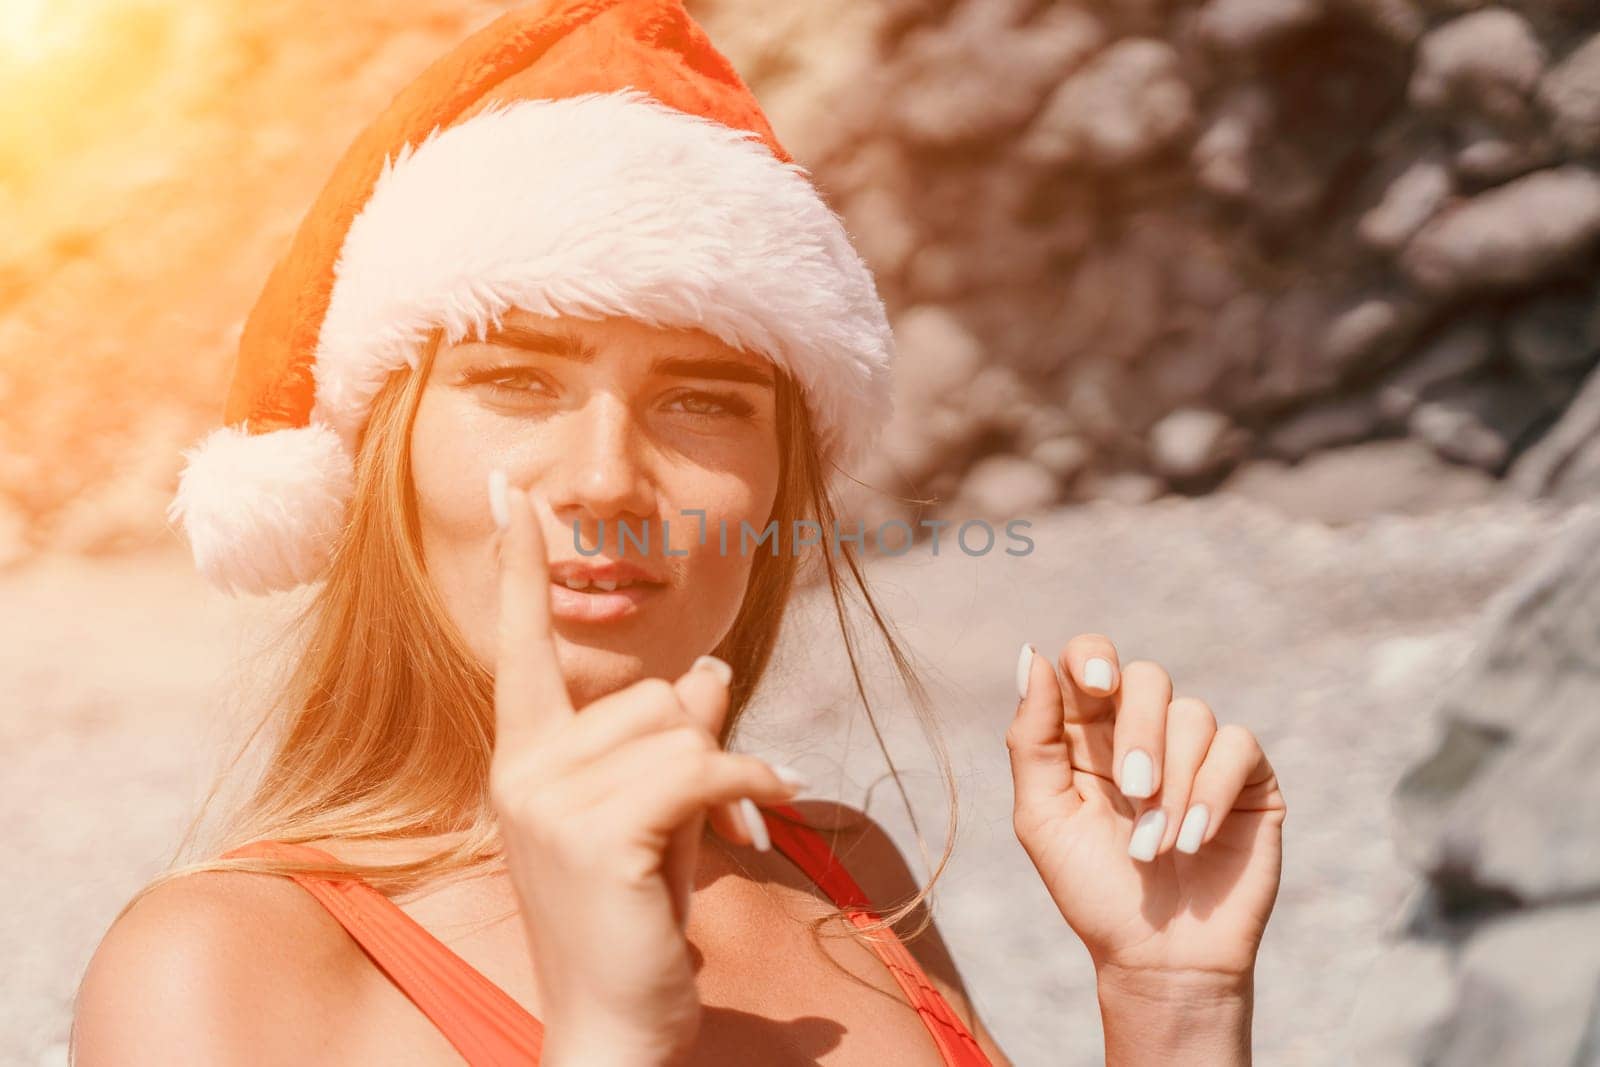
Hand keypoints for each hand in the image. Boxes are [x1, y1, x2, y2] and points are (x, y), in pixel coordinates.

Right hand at [487, 477, 801, 1063]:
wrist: (612, 1027)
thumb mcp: (654, 816)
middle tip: (700, 819)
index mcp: (523, 761)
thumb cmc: (631, 924)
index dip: (515, 570)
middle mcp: (524, 771)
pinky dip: (753, 789)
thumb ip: (671, 741)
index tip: (507, 492)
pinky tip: (767, 822)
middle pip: (649, 691)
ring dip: (722, 775)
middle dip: (694, 743)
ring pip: (680, 726)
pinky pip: (705, 767)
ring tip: (712, 841)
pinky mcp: (600, 833)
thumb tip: (708, 668)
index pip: (517, 648)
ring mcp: (552, 801)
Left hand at [1006, 635, 1285, 990]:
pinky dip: (1211, 792)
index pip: (1091, 658)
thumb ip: (1031, 738)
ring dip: (1173, 784)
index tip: (1096, 687)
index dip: (1094, 657)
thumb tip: (1031, 656)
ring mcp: (1198, 751)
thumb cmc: (1093, 890)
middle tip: (1132, 793)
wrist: (1158, 958)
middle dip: (1139, 734)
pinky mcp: (1246, 778)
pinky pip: (1238, 744)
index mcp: (1086, 732)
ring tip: (1157, 845)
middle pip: (1147, 677)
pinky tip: (1195, 841)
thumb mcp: (1043, 816)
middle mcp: (1143, 731)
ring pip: (1193, 713)